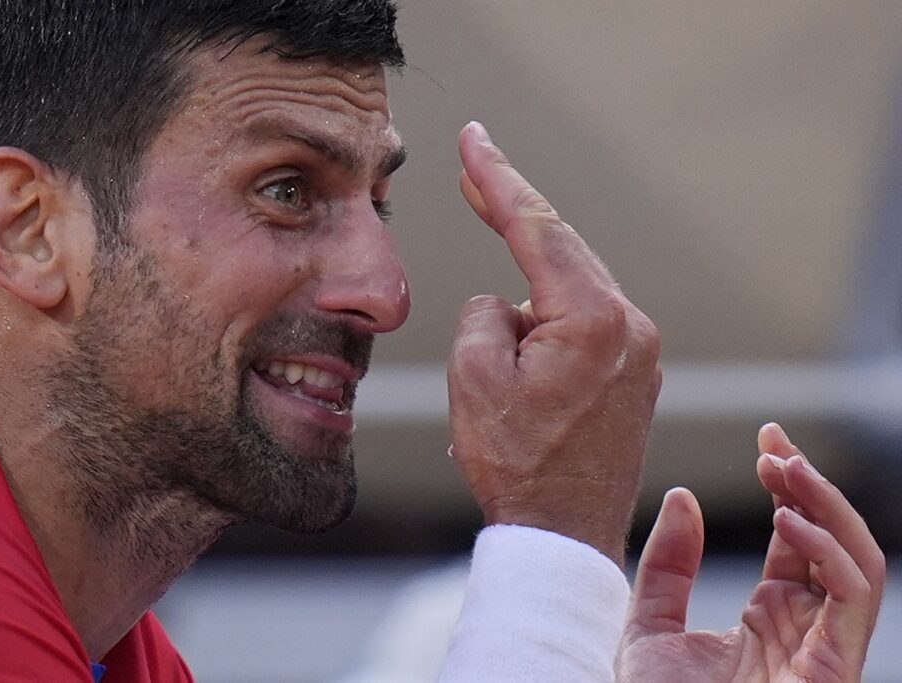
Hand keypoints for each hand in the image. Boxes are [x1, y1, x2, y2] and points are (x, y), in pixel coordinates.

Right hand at [447, 122, 661, 564]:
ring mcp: (640, 351)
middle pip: (560, 252)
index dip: (497, 178)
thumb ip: (485, 312)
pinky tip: (522, 366)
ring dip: (526, 299)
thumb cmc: (517, 463)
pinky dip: (548, 326)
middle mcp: (630, 326)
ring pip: (569, 294)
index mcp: (593, 319)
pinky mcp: (636, 374)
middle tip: (471, 175)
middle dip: (512, 217)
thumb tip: (509, 303)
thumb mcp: (475, 376)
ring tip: (496, 367)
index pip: (538, 228)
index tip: (473, 140)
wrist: (563, 535)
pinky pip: (584, 326)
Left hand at [617, 423, 885, 682]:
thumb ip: (667, 564)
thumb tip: (681, 496)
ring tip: (784, 469)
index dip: (789, 485)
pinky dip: (831, 553)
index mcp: (770, 617)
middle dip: (811, 486)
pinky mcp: (832, 671)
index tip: (766, 437)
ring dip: (827, 508)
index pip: (796, 539)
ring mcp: (822, 650)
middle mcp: (804, 629)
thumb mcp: (648, 625)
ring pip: (858, 563)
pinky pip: (853, 601)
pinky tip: (788, 520)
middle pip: (831, 543)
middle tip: (775, 447)